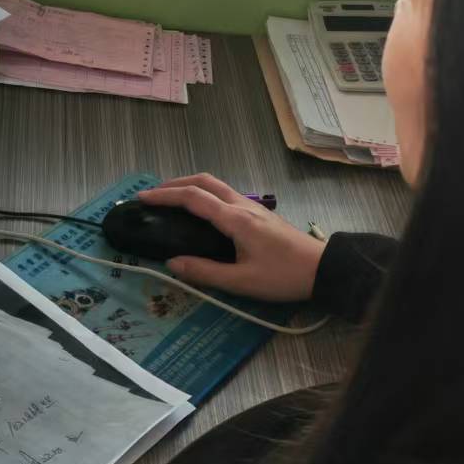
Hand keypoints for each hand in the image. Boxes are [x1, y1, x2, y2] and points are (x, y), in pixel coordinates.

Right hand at [136, 174, 326, 303]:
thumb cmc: (282, 276)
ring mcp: (252, 206)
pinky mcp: (258, 213)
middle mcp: (241, 205)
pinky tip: (200, 210)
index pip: (193, 198)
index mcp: (234, 219)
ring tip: (170, 199)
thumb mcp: (241, 282)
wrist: (322, 269)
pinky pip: (224, 193)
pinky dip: (203, 193)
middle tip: (152, 195)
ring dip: (189, 186)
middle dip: (174, 183)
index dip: (165, 195)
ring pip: (215, 184)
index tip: (142, 198)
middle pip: (203, 181)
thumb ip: (205, 272)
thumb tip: (172, 263)